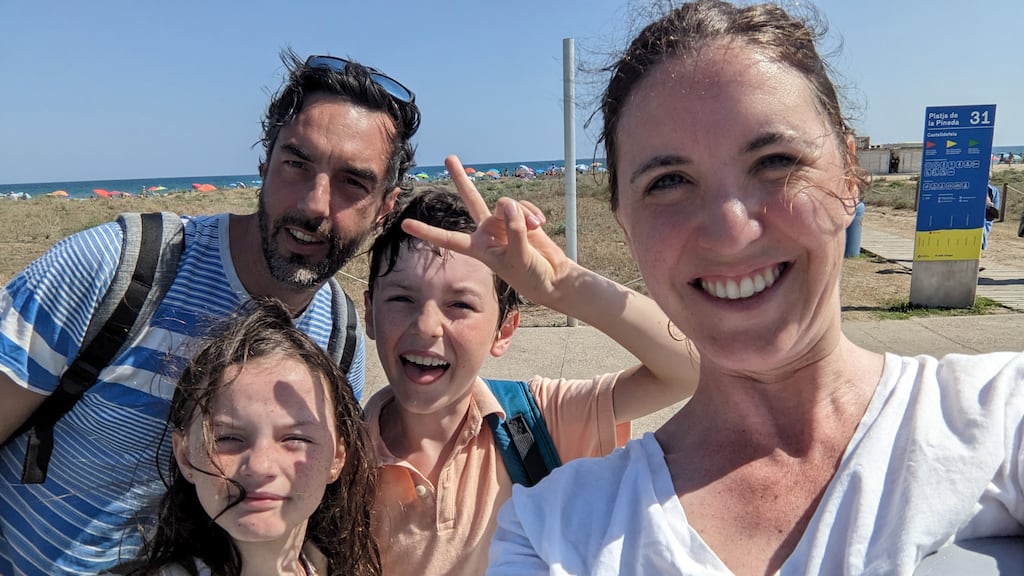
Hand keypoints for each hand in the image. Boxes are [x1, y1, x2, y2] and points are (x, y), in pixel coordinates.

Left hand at [401, 155, 572, 306]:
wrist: (552, 277)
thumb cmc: (531, 276)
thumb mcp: (518, 257)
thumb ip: (513, 229)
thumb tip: (508, 203)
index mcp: (479, 247)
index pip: (449, 238)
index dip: (427, 231)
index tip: (405, 225)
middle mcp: (488, 231)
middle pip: (471, 199)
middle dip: (461, 178)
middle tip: (449, 158)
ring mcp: (504, 222)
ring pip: (507, 204)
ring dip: (523, 214)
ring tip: (534, 229)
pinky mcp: (521, 217)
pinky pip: (522, 205)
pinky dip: (532, 212)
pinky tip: (540, 224)